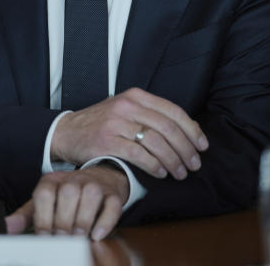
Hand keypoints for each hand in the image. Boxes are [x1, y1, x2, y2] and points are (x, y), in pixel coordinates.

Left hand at [4, 165, 128, 240]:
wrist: (101, 178)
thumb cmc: (67, 196)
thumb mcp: (45, 202)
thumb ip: (25, 215)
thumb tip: (7, 227)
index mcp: (52, 181)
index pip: (44, 194)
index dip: (43, 217)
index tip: (44, 237)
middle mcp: (74, 179)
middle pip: (68, 194)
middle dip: (63, 221)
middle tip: (62, 241)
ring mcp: (95, 185)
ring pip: (90, 196)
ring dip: (83, 220)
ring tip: (78, 238)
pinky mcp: (113, 195)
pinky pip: (112, 205)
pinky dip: (105, 221)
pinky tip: (97, 235)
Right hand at [51, 87, 207, 179]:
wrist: (67, 132)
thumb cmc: (102, 124)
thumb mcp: (126, 110)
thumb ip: (151, 116)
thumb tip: (187, 131)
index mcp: (136, 96)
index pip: (173, 111)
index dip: (192, 130)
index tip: (202, 146)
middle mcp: (127, 106)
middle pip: (168, 128)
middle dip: (186, 149)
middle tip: (194, 164)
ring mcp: (116, 123)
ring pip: (155, 142)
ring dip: (173, 160)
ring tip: (180, 173)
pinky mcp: (107, 141)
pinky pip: (138, 155)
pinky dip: (154, 166)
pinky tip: (161, 173)